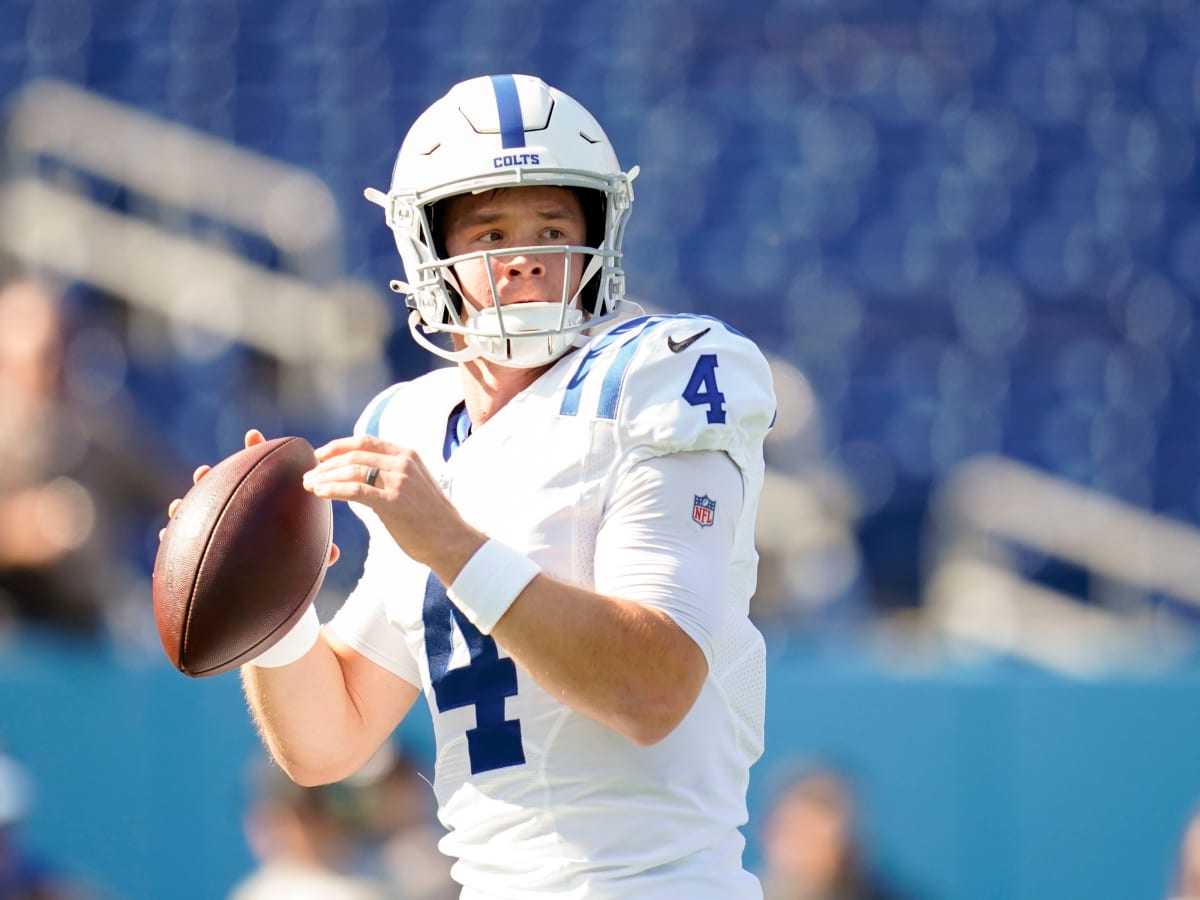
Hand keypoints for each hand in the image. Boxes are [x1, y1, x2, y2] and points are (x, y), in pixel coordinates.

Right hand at [159, 429, 339, 566]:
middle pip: (222, 487)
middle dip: (212, 477)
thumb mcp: (303, 560)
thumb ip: (317, 553)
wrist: (265, 600)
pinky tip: (165, 533)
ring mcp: (216, 529)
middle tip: (205, 471)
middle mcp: (237, 514)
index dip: (256, 451)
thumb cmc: (287, 571)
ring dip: (186, 505)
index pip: (259, 472)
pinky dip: (172, 535)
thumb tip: (334, 553)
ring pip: (196, 511)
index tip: (253, 435)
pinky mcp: (199, 551)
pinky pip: (180, 540)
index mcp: (264, 507)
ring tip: (179, 503)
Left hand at [304, 434, 483, 578]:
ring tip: (309, 485)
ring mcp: (399, 480)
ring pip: (352, 469)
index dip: (339, 446)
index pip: (366, 441)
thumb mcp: (415, 485)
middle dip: (326, 463)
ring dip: (325, 476)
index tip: (320, 455)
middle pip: (354, 454)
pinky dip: (332, 489)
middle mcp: (403, 463)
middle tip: (308, 474)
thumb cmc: (432, 520)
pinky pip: (355, 490)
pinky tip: (319, 493)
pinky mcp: (392, 501)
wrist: (452, 541)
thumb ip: (393, 476)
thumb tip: (364, 479)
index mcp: (408, 456)